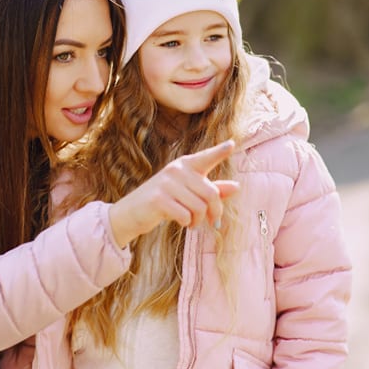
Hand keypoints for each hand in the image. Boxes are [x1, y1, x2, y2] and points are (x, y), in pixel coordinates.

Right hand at [109, 140, 238, 246]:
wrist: (131, 213)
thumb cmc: (164, 202)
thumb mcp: (188, 195)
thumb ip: (211, 190)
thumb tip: (237, 187)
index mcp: (185, 165)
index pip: (206, 157)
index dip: (220, 152)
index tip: (231, 144)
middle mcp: (176, 170)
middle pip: (211, 194)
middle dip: (215, 212)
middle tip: (213, 223)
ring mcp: (166, 183)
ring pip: (200, 207)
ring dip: (199, 221)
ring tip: (192, 223)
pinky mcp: (159, 198)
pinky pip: (186, 215)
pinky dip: (187, 223)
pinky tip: (182, 223)